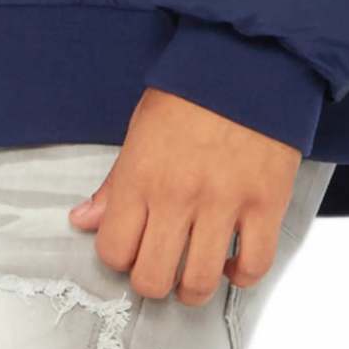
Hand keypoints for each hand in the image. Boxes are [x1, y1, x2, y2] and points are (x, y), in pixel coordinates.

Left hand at [68, 87, 301, 304]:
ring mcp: (224, 202)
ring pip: (200, 282)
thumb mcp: (140, 127)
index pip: (114, 251)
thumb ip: (113, 182)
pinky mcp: (266, 203)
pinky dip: (241, 275)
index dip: (120, 257)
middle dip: (153, 281)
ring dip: (194, 288)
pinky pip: (253, 265)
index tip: (132, 248)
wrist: (248, 60)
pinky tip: (232, 261)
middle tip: (163, 266)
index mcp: (141, 175)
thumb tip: (83, 221)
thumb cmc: (191, 91)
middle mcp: (178, 195)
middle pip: (153, 279)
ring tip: (195, 274)